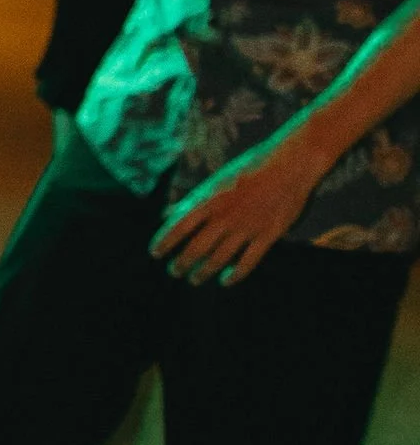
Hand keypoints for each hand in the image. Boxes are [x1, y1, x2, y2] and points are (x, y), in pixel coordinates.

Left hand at [152, 121, 330, 285]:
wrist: (290, 163)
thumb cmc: (250, 170)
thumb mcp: (217, 181)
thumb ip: (195, 202)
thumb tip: (169, 216)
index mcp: (210, 199)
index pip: (178, 226)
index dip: (164, 242)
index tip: (155, 253)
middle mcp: (225, 216)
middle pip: (196, 248)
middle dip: (182, 264)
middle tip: (174, 272)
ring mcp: (247, 227)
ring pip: (219, 259)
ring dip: (203, 272)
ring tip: (194, 279)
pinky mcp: (268, 235)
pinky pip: (247, 262)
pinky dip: (235, 275)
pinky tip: (225, 281)